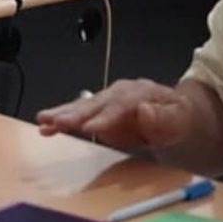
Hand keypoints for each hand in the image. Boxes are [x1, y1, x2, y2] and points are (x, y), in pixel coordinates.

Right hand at [36, 79, 194, 149]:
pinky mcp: (98, 111)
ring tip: (43, 121)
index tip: (90, 128)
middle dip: (75, 113)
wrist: (175, 114)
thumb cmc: (178, 119)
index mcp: (140, 92)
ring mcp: (107, 100)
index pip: (121, 105)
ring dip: (62, 114)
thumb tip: (144, 110)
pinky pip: (78, 115)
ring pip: (82, 106)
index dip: (105, 117)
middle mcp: (119, 93)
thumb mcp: (179, 120)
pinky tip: (45, 127)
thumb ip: (163, 118)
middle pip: (96, 103)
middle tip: (56, 122)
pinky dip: (61, 119)